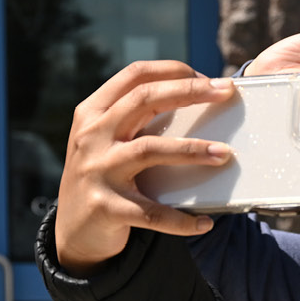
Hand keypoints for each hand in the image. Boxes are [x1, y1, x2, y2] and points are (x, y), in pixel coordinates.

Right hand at [54, 60, 234, 274]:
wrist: (74, 229)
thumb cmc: (104, 178)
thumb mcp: (108, 142)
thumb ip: (138, 122)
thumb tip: (196, 106)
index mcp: (94, 113)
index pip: (134, 76)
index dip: (173, 71)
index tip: (208, 78)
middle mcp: (92, 135)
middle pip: (144, 100)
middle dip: (188, 92)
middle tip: (225, 92)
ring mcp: (97, 170)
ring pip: (149, 149)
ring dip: (192, 149)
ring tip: (224, 154)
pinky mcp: (106, 207)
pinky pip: (152, 213)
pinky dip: (182, 220)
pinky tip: (205, 223)